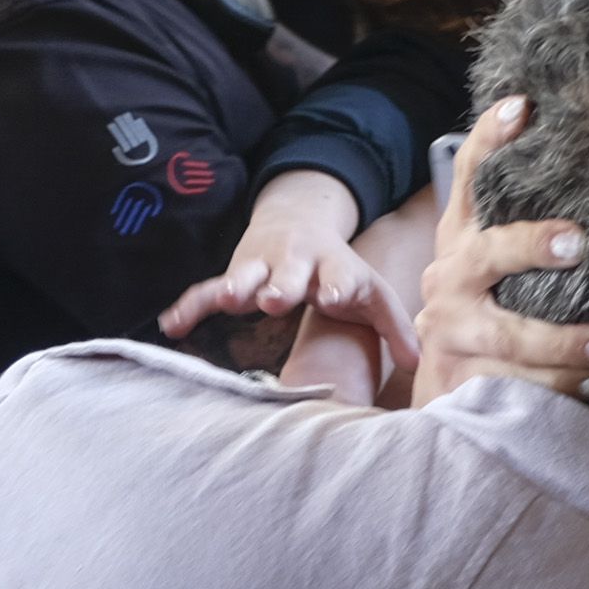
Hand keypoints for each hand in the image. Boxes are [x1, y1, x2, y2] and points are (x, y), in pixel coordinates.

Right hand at [160, 170, 421, 367]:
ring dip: (237, 285)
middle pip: (288, 272)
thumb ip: (393, 328)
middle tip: (276, 298)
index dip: (335, 285)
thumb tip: (416, 364)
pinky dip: (190, 306)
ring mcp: (262, 266)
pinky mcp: (234, 275)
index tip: (331, 296)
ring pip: (245, 274)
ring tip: (229, 299)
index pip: (338, 274)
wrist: (299, 225)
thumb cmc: (341, 272)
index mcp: (335, 265)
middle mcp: (296, 262)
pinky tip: (171, 325)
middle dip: (282, 283)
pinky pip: (207, 291)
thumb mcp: (372, 294)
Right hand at [410, 96, 588, 404]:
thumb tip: (564, 139)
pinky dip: (558, 388)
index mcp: (461, 239)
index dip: (490, 140)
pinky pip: (516, 388)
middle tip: (580, 242)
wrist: (442, 386)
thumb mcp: (493, 257)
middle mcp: (451, 281)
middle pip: (488, 255)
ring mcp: (452, 335)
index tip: (523, 107)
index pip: (470, 177)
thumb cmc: (485, 306)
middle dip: (531, 246)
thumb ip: (522, 212)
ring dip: (561, 343)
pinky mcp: (463, 382)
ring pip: (506, 336)